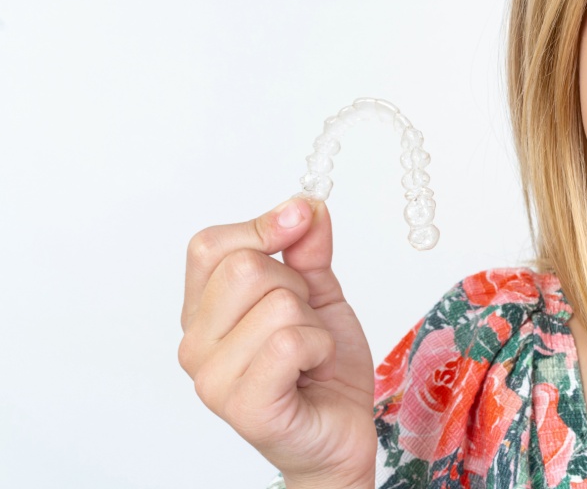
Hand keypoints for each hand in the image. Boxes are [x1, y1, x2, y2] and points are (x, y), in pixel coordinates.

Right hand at [179, 198, 375, 488]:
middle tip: (304, 321)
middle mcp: (195, 344)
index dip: (262, 225)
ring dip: (313, 322)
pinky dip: (319, 348)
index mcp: (203, 311)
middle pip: (246, 267)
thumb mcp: (318, 291)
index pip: (209, 245)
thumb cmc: (322, 366)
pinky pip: (290, 342)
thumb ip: (306, 247)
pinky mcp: (242, 407)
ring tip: (308, 353)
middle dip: (296, 285)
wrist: (341, 430)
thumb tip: (306, 206)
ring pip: (277, 304)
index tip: (299, 221)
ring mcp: (212, 379)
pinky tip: (312, 370)